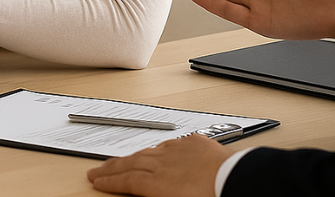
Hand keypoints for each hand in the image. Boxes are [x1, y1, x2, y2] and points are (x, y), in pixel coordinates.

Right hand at [87, 135, 230, 195]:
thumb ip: (154, 194)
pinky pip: (169, 145)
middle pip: (131, 164)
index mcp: (159, 182)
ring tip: (119, 161)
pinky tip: (154, 151)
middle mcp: (164, 163)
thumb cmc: (212, 196)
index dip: (109, 181)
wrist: (237, 179)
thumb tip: (141, 188)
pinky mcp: (194, 143)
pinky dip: (156, 149)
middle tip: (97, 170)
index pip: (127, 180)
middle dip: (111, 167)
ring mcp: (178, 151)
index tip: (97, 181)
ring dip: (130, 157)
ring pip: (147, 152)